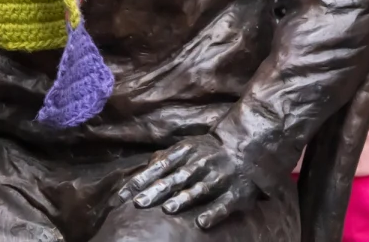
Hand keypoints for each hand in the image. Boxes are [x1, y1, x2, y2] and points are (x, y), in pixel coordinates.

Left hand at [116, 134, 260, 230]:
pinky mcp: (235, 193)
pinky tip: (201, 223)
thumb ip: (165, 159)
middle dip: (156, 190)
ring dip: (183, 199)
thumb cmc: (208, 151)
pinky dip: (213, 213)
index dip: (140, 181)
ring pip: (198, 190)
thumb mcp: (186, 147)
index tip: (122, 196)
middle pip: (175, 179)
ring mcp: (218, 178)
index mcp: (185, 152)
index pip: (158, 167)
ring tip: (168, 209)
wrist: (245, 147)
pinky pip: (223, 205)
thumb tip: (142, 170)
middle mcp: (200, 164)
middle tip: (139, 203)